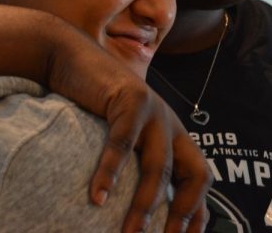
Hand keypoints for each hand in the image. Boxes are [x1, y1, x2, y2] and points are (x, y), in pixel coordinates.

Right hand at [46, 38, 210, 232]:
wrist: (71, 59)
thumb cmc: (92, 104)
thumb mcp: (121, 134)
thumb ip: (134, 160)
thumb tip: (128, 206)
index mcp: (173, 135)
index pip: (200, 178)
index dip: (198, 213)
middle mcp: (170, 123)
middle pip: (195, 173)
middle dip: (184, 211)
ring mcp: (152, 110)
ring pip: (158, 167)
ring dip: (144, 204)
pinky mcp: (128, 100)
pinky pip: (122, 144)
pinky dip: (110, 173)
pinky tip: (98, 197)